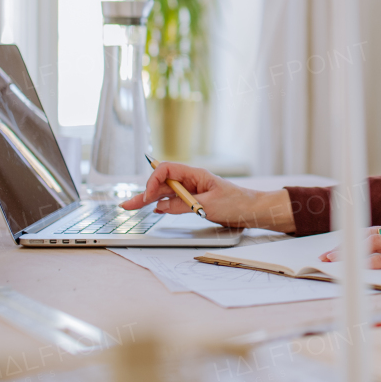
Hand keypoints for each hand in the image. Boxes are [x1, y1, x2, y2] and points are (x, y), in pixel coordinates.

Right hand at [120, 162, 295, 232]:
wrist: (253, 210)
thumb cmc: (237, 203)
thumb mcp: (208, 206)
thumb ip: (183, 205)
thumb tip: (161, 206)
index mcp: (195, 174)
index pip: (167, 171)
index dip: (154, 182)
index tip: (149, 198)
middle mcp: (191, 180)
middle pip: (162, 183)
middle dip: (145, 192)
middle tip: (127, 205)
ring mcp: (192, 191)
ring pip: (166, 193)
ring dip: (149, 199)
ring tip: (132, 206)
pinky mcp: (194, 201)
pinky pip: (174, 200)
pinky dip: (162, 204)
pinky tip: (153, 208)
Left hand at [319, 217, 380, 268]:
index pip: (374, 231)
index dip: (352, 239)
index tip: (335, 247)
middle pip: (367, 235)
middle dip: (344, 246)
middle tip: (324, 256)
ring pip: (375, 243)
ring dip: (352, 252)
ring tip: (334, 261)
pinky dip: (378, 261)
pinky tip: (365, 266)